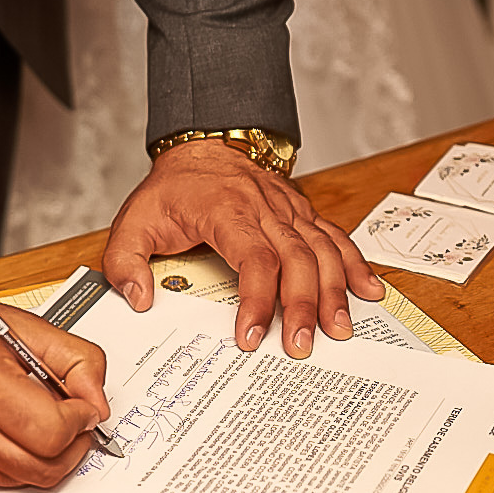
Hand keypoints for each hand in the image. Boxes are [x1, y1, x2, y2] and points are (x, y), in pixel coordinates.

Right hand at [0, 278, 110, 486]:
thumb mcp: (17, 323)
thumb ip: (73, 359)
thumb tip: (98, 404)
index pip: (51, 432)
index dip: (80, 424)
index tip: (84, 409)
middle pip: (41, 468)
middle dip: (71, 449)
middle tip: (74, 425)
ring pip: (17, 480)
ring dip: (40, 456)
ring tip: (35, 422)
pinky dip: (5, 459)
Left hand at [102, 139, 384, 358]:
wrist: (203, 145)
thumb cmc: (173, 190)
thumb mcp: (134, 222)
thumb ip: (125, 262)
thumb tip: (138, 300)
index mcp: (226, 211)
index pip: (252, 259)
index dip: (257, 300)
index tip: (252, 338)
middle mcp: (266, 209)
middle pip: (296, 260)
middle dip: (302, 307)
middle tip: (302, 347)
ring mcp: (289, 211)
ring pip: (322, 251)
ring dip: (334, 293)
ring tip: (339, 330)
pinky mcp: (303, 213)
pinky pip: (335, 238)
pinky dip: (355, 265)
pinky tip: (369, 292)